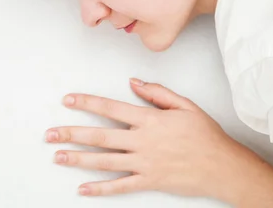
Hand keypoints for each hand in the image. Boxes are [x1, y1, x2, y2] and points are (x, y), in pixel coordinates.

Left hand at [45, 78, 257, 199]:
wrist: (223, 166)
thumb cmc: (205, 135)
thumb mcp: (185, 105)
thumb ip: (157, 93)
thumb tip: (134, 83)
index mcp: (150, 119)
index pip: (111, 108)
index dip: (87, 103)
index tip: (68, 100)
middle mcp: (142, 141)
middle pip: (100, 136)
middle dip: (72, 134)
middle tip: (50, 134)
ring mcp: (144, 163)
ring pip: (104, 161)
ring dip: (79, 159)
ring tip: (58, 156)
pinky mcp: (149, 181)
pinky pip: (120, 187)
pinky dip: (100, 189)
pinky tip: (83, 190)